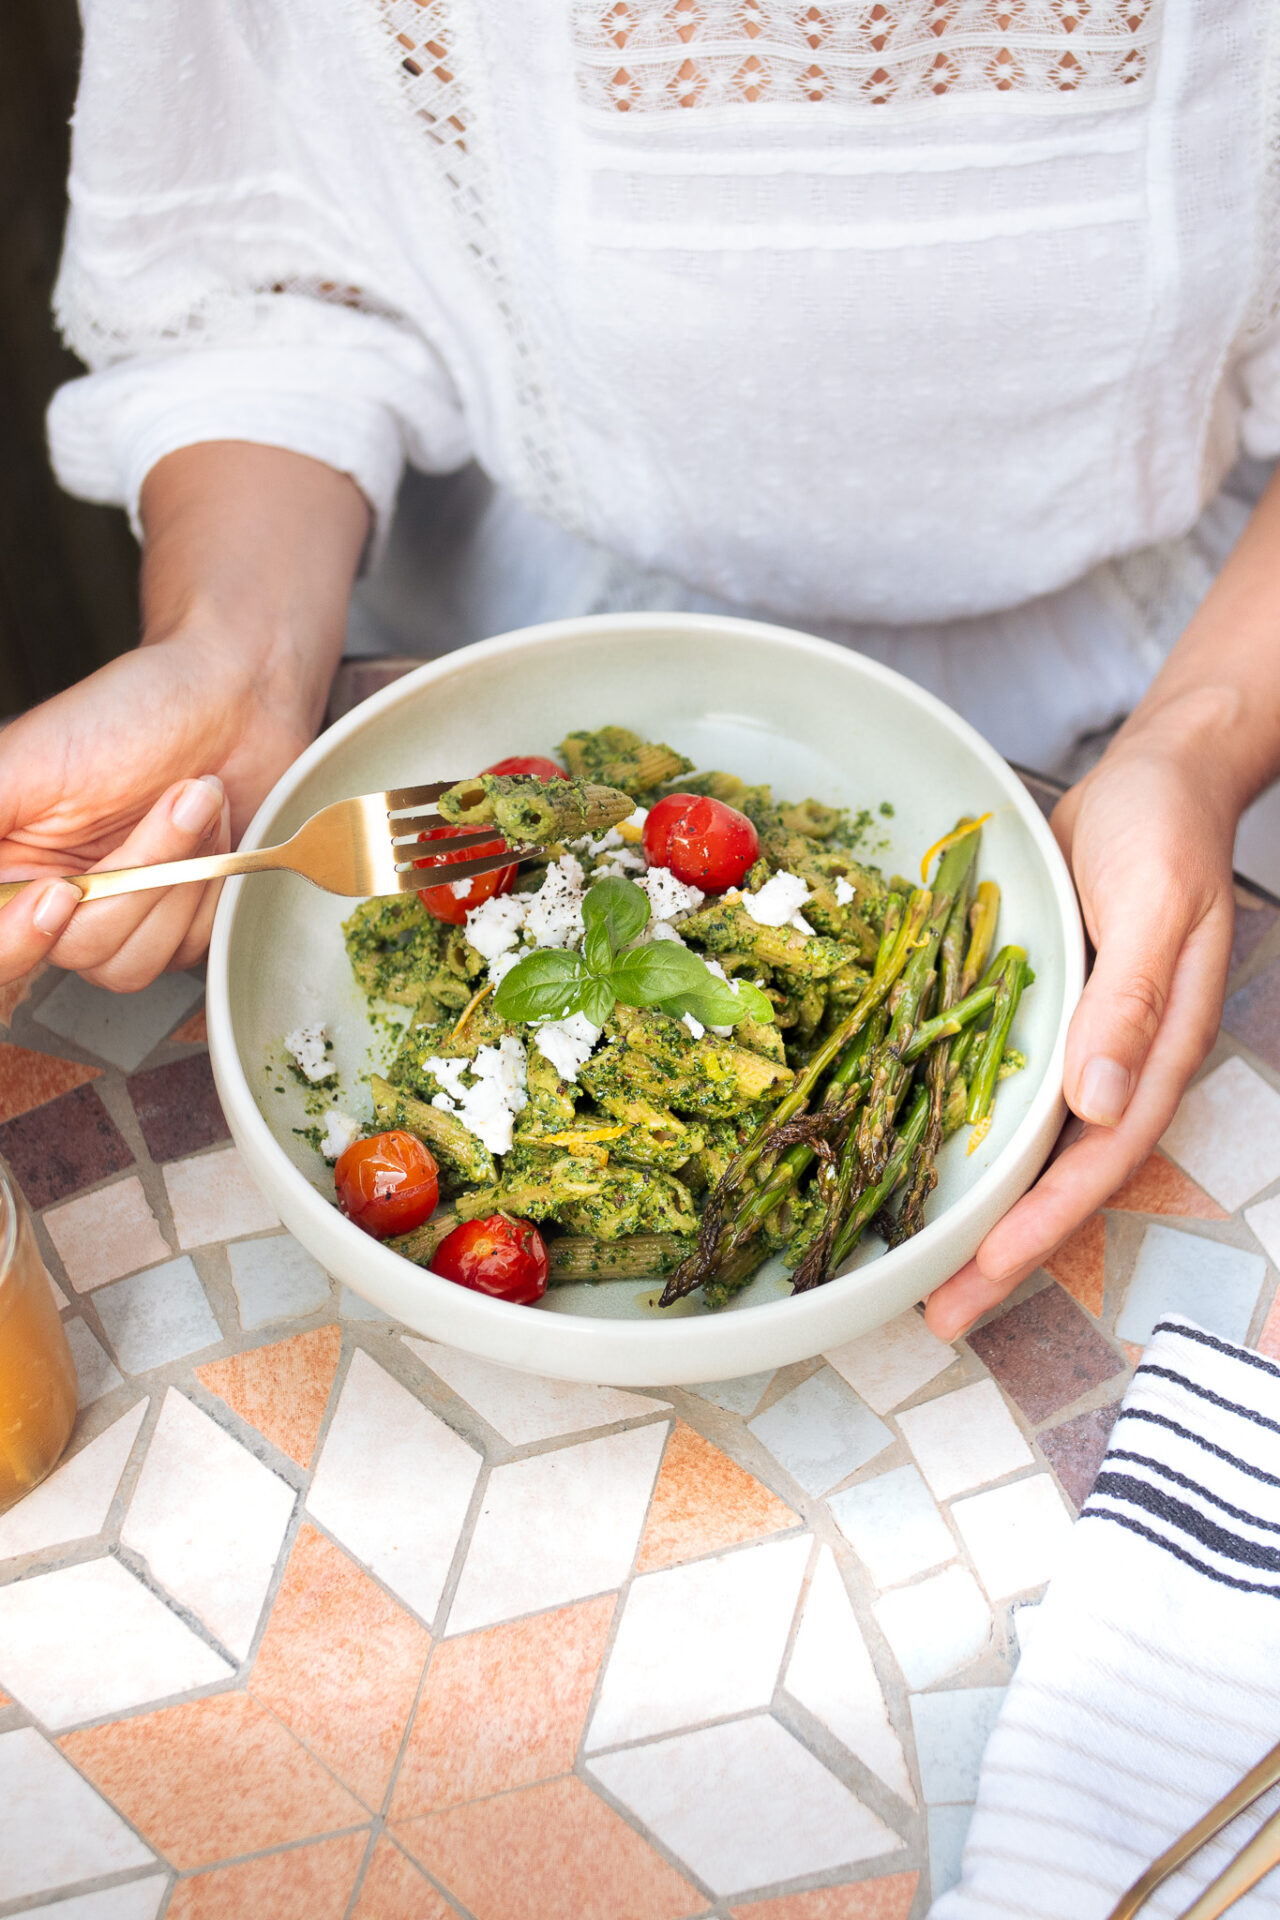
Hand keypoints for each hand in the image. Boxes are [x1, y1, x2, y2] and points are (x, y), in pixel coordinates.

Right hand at [0, 441, 367, 992]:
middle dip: (138, 869)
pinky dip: (212, 885)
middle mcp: (58, 902)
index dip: (19, 939)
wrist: (232, 695)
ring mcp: (121, 918)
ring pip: (135, 958)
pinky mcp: (180, 925)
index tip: (62, 892)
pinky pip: (190, 948)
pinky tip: (216, 830)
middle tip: (174, 797)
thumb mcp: (26, 758)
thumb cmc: (130, 710)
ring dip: (181, 872)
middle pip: (78, 950)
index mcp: (8, 865)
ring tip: (197, 799)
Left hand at [923, 733, 1235, 1339]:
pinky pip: (1006, 1093)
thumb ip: (1128, 1003)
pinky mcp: (1047, 1018)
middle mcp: (1118, 1066)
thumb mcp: (1153, 906)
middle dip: (1002, 1252)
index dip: (1041, 1225)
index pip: (1096, 1162)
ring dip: (983, 1212)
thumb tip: (1098, 1103)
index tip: (983, 1275)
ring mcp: (1082, 1047)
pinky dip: (971, 1139)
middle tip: (936, 1315)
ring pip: (1031, 1150)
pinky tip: (925, 1167)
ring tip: (921, 1274)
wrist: (1155, 777)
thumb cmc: (1162, 834)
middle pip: (1059, 1180)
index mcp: (1155, 1053)